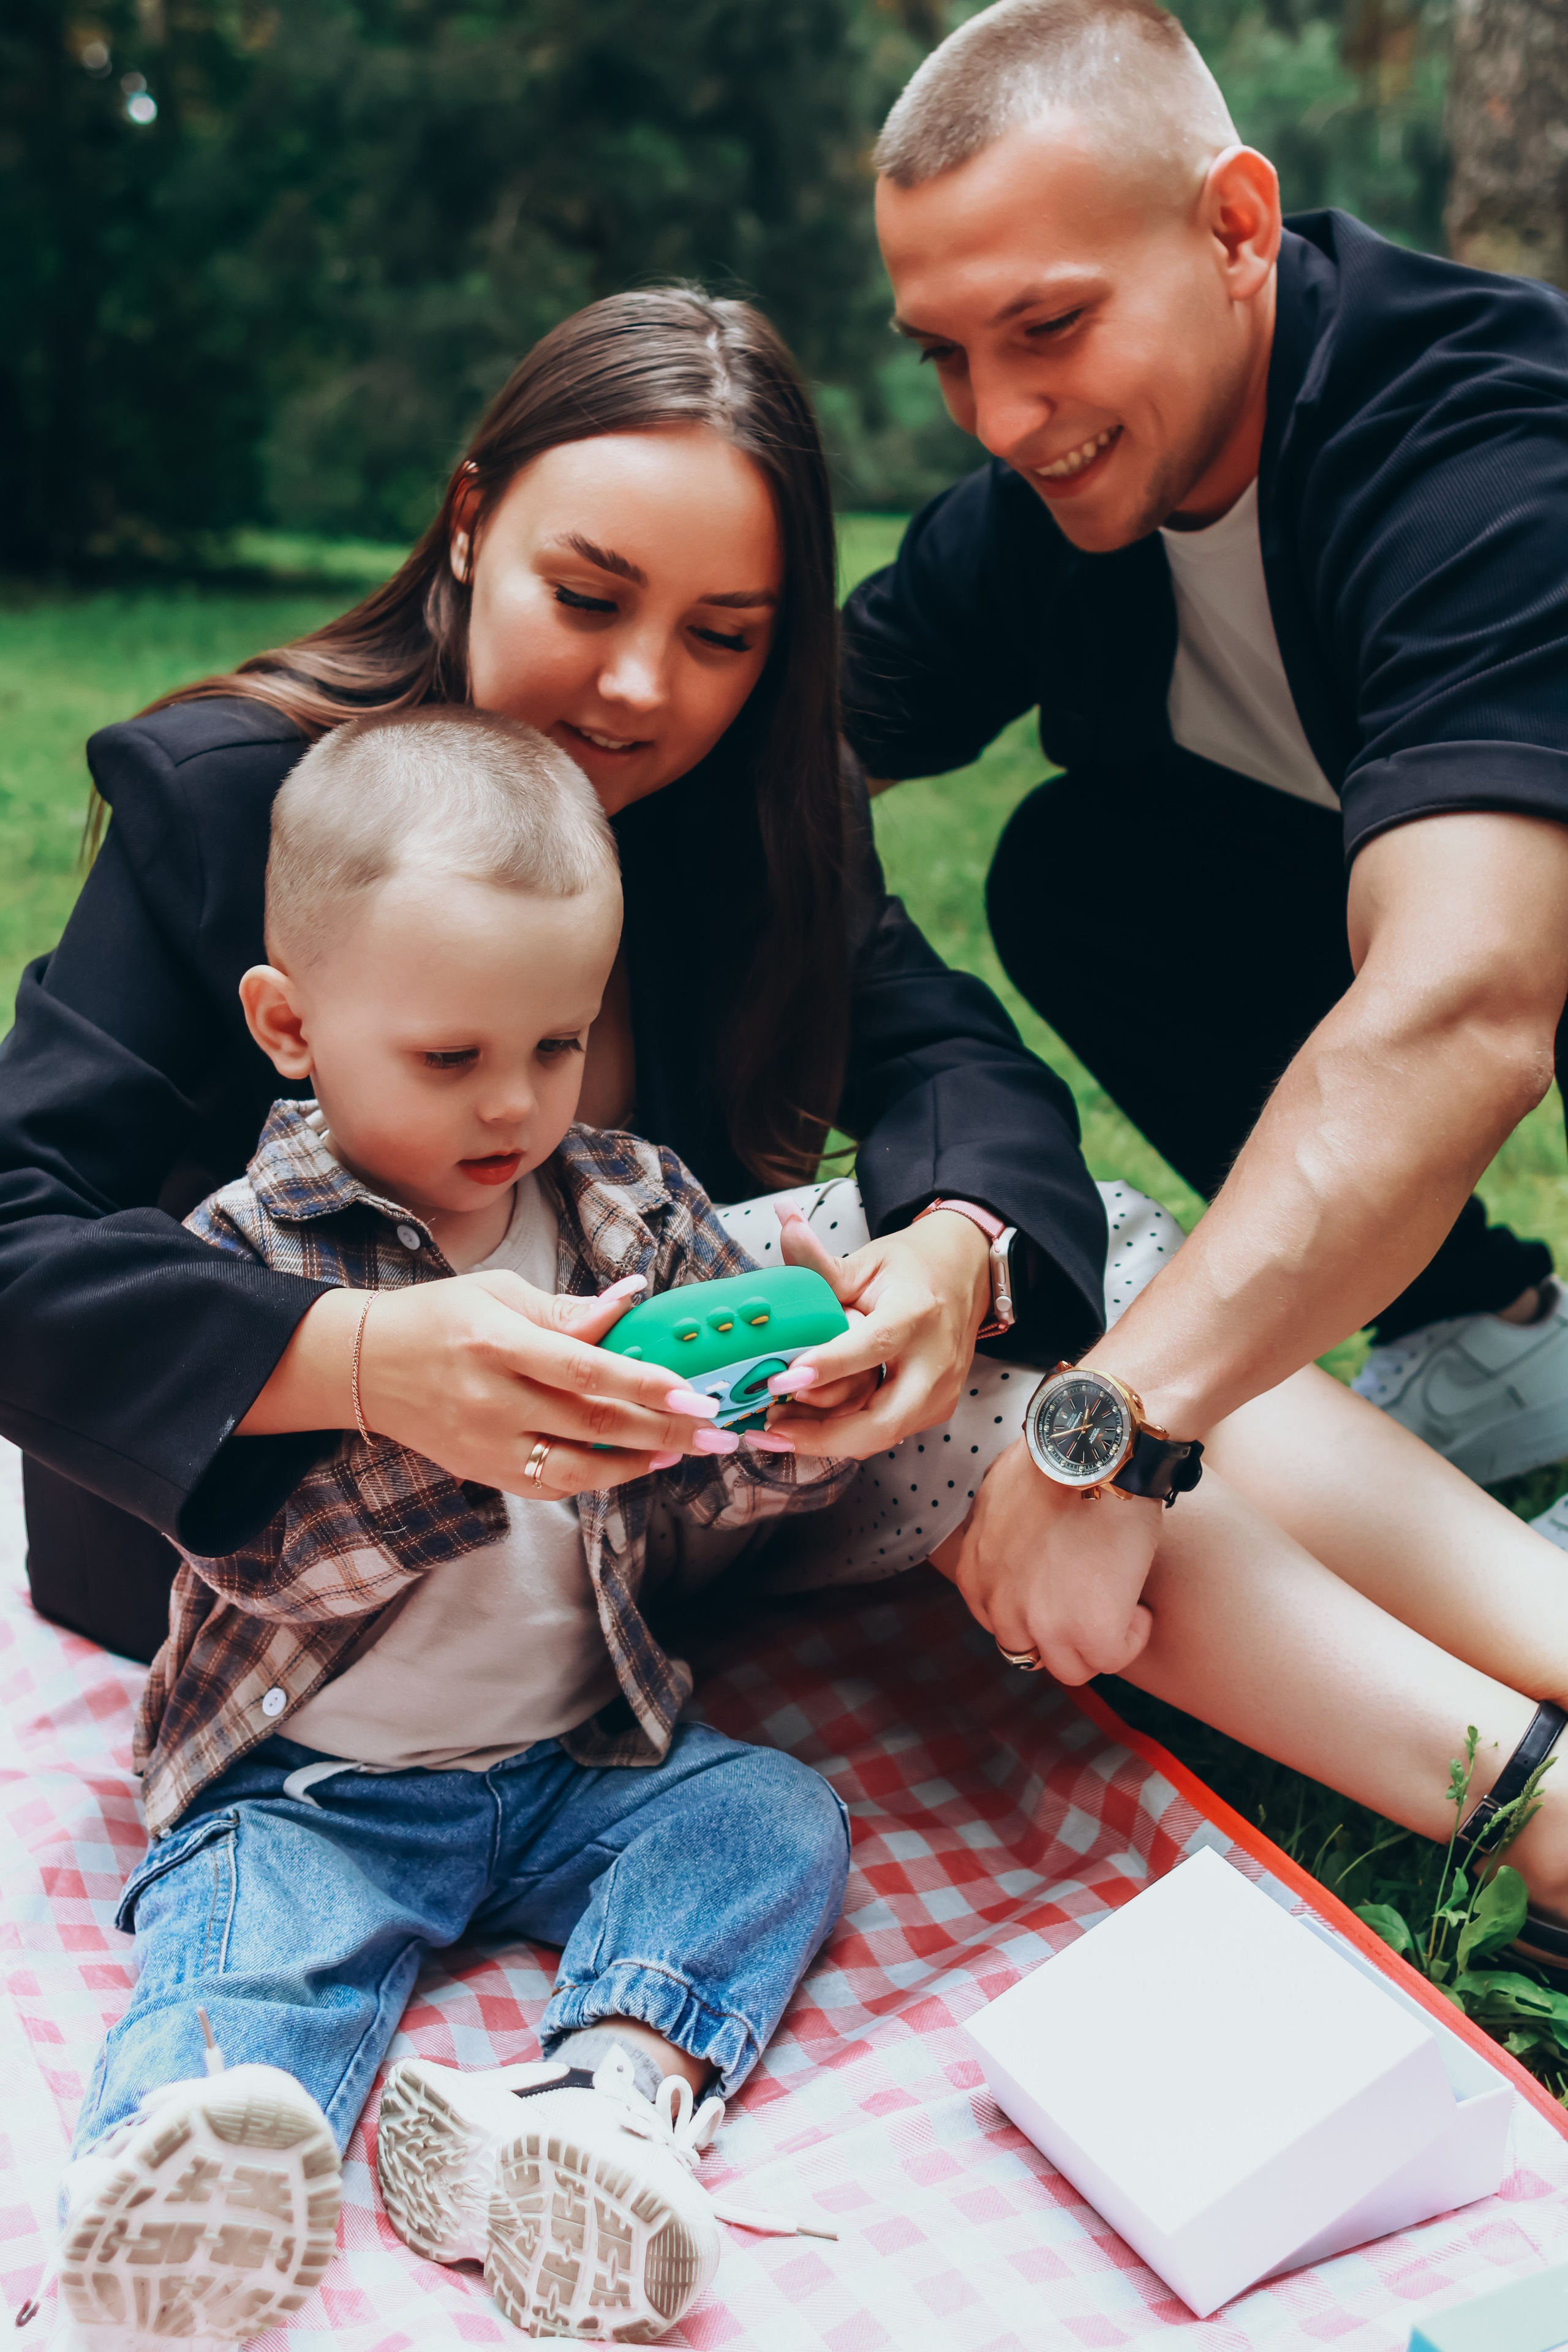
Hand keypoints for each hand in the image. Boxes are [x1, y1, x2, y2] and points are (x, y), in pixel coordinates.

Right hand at [237, 1271, 735, 1497]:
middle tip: (712, 1429)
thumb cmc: (437, 1316)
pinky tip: (629, 1463)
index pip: (583, 1369)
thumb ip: (567, 1309)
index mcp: (497, 1343)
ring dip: (635, 1463)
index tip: (691, 1391)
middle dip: (661, 1428)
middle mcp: (491, 1399)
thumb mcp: (499, 1292)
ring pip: (574, 1469)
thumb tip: (630, 1301)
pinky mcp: (482, 1471)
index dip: (642, 1383)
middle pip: (590, 1422)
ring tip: (678, 1450)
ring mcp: (485, 1443)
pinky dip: (595, 1478)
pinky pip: (549, 1485)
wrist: (364, 1364)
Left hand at [765, 1206, 989, 1457]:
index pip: (873, 1346)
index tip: (783, 1381)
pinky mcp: (937, 1409)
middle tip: (771, 1429)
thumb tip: (783, 1221)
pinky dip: (846, 1436)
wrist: (964, 1274)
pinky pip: (887, 1434)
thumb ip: (820, 1261)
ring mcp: (942, 1391)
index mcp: (917, 1313)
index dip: (829, 1367)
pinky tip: (807, 1429)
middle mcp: (936, 1360)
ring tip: (777, 1431)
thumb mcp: (867, 1259)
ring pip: (882, 1436)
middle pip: (884, 1419)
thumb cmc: (911, 1267)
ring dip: (828, 1440)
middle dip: (825, 1435)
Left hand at [942, 1438, 1157, 1683]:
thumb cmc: (1058, 1459)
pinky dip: (1131, 1635)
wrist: (1094, 1450)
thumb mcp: (1002, 1495)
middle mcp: (999, 1605)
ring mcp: (1041, 1623)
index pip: (1001, 1621)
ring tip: (1119, 1600)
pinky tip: (1138, 1603)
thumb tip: (1017, 1542)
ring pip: (1070, 1666)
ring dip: (1097, 1641)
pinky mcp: (1089, 1630)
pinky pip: (1112, 1659)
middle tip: (1094, 1597)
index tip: (1065, 1588)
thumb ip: (999, 1535)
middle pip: (1032, 1650)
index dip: (1037, 1609)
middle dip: (1063, 1629)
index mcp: (974, 1575)